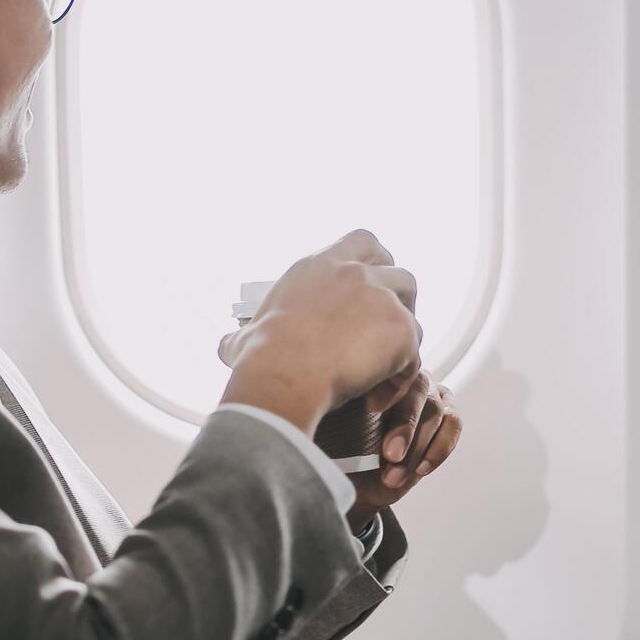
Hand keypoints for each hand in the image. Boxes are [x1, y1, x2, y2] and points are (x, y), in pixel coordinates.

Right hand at [217, 230, 422, 434]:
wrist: (282, 375)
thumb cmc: (260, 359)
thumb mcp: (244, 338)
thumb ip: (241, 336)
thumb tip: (226, 345)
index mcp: (318, 267)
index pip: (361, 241)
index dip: (374, 262)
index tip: (372, 282)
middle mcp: (353, 274)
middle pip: (399, 273)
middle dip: (400, 301)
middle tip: (386, 332)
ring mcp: (381, 299)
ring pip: (412, 315)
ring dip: (402, 341)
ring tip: (383, 371)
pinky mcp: (400, 330)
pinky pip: (414, 356)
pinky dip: (400, 379)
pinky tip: (377, 398)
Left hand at [349, 370, 461, 522]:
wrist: (359, 481)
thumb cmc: (343, 453)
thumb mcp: (335, 436)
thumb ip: (340, 420)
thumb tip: (335, 409)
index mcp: (376, 375)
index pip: (388, 374)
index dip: (385, 395)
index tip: (372, 415)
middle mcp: (406, 380)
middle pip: (416, 392)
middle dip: (404, 428)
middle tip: (390, 455)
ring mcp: (430, 395)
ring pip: (435, 411)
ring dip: (417, 448)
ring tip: (395, 475)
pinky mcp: (448, 416)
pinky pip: (452, 426)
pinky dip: (438, 449)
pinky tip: (420, 470)